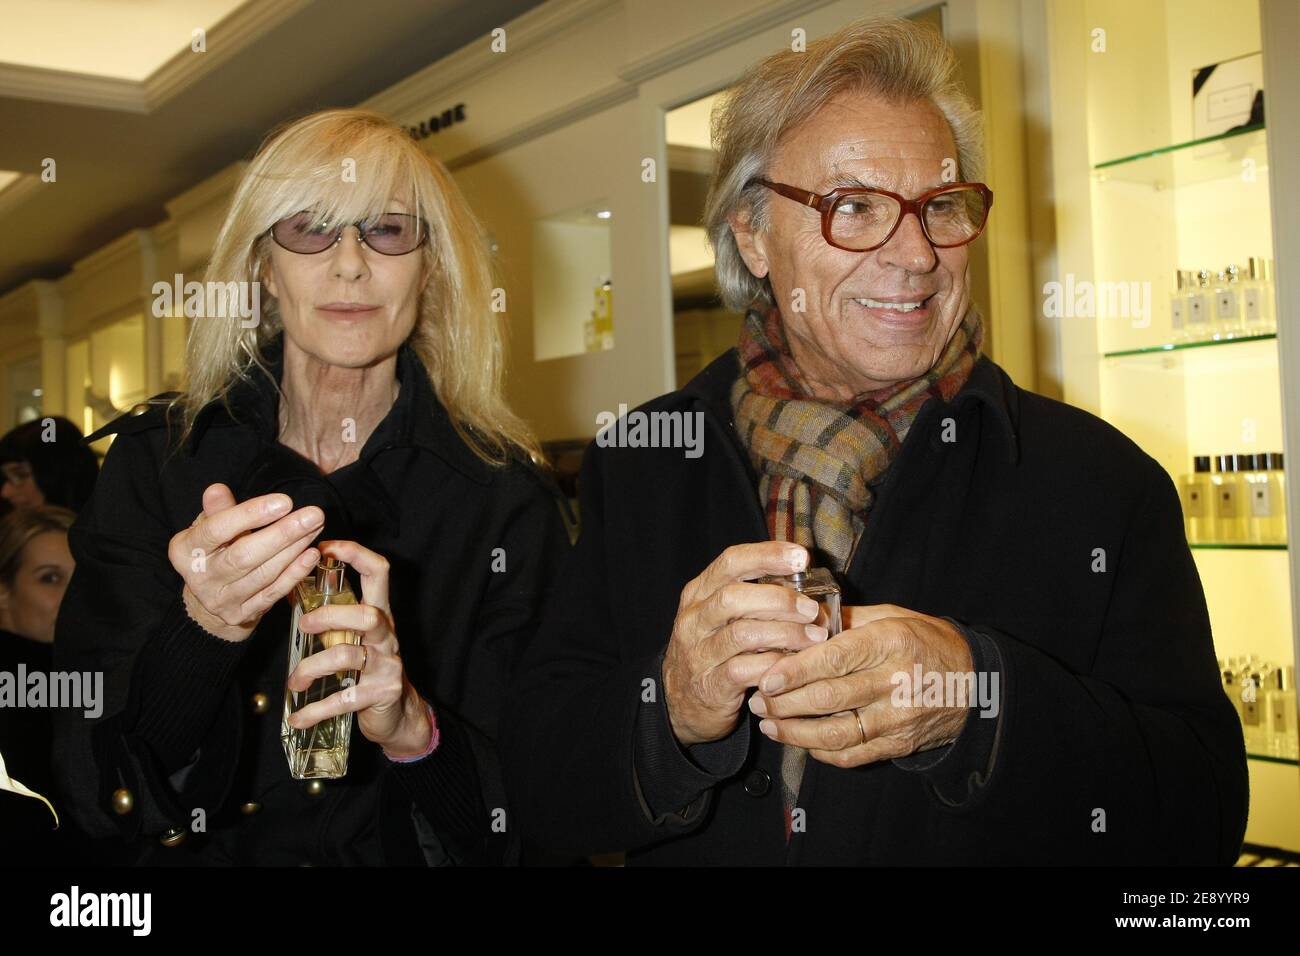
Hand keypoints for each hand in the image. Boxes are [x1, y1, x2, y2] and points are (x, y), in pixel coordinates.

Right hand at [170, 483, 323, 641]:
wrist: (210, 597)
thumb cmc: (214, 551)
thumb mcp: (208, 528)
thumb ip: (217, 510)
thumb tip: (217, 490)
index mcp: (185, 551)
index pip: (216, 530)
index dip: (250, 515)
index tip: (285, 502)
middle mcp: (200, 578)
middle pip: (244, 555)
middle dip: (282, 533)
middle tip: (313, 515)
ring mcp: (221, 600)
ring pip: (263, 574)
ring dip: (294, 549)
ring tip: (315, 528)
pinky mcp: (242, 614)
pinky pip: (273, 592)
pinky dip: (295, 574)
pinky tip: (311, 555)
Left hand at [284, 539, 431, 756]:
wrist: (398, 713)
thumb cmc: (368, 667)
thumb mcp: (354, 636)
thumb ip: (332, 615)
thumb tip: (291, 586)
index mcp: (379, 613)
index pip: (378, 572)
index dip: (355, 554)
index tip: (324, 547)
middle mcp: (387, 635)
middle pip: (367, 615)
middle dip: (330, 616)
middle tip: (303, 624)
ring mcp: (387, 665)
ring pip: (347, 656)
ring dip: (311, 668)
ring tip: (293, 682)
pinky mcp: (381, 694)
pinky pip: (344, 699)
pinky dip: (315, 710)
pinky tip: (298, 717)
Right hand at [662, 542, 827, 746]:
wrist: (682, 701)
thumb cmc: (712, 651)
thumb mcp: (721, 617)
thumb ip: (752, 597)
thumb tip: (805, 584)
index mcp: (699, 593)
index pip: (731, 561)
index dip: (767, 555)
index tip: (800, 557)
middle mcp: (694, 619)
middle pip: (734, 597)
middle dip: (780, 599)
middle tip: (812, 609)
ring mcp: (699, 653)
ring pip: (743, 634)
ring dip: (786, 633)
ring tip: (814, 637)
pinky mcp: (710, 685)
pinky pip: (745, 670)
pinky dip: (775, 664)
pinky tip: (794, 665)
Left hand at [748, 604, 975, 767]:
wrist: (976, 683)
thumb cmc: (927, 642)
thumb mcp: (894, 617)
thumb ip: (848, 620)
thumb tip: (800, 620)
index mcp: (891, 642)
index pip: (835, 658)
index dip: (795, 670)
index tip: (767, 676)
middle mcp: (895, 681)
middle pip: (828, 698)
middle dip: (784, 702)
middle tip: (758, 699)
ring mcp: (898, 718)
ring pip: (835, 732)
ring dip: (794, 731)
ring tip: (769, 722)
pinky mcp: (899, 745)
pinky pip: (851, 754)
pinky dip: (820, 751)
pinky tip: (798, 741)